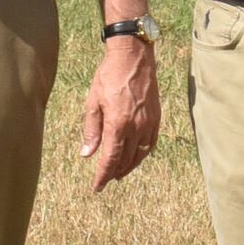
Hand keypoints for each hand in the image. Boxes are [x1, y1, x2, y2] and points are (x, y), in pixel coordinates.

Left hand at [80, 31, 158, 188]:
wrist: (133, 57)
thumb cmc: (108, 76)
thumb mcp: (92, 102)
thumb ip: (91, 130)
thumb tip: (88, 154)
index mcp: (118, 124)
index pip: (110, 159)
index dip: (102, 175)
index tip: (96, 187)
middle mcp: (136, 127)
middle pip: (125, 160)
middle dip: (114, 172)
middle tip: (105, 180)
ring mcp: (148, 123)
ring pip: (140, 154)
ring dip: (129, 166)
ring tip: (119, 173)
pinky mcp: (156, 117)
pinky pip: (150, 143)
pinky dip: (142, 154)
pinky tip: (135, 157)